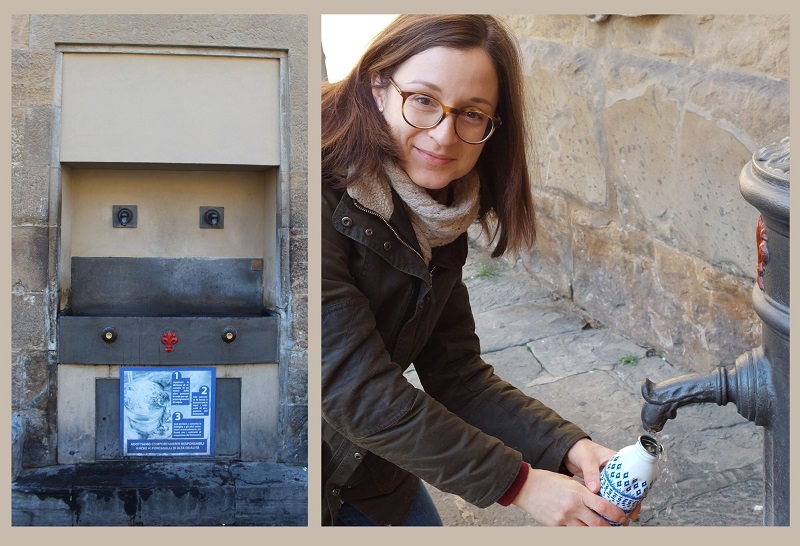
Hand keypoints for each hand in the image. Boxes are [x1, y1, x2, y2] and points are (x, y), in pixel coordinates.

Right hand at [511, 468, 627, 525]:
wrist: (525, 487)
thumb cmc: (546, 481)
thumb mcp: (569, 481)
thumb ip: (584, 491)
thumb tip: (599, 498)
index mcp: (577, 492)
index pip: (603, 506)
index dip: (617, 514)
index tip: (623, 517)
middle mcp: (573, 507)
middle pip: (599, 524)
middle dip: (611, 528)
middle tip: (618, 527)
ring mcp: (564, 518)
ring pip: (588, 532)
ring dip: (598, 532)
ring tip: (604, 530)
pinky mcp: (555, 526)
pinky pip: (573, 533)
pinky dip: (581, 532)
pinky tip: (584, 529)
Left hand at [563, 438, 643, 523]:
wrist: (569, 450)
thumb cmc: (581, 449)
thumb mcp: (587, 459)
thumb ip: (591, 473)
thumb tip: (595, 489)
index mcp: (618, 462)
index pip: (632, 478)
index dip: (637, 493)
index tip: (635, 506)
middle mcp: (616, 472)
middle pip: (628, 490)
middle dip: (630, 504)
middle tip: (629, 518)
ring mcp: (609, 480)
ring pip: (618, 495)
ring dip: (620, 506)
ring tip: (621, 520)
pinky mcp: (601, 485)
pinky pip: (608, 496)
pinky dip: (608, 505)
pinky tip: (607, 515)